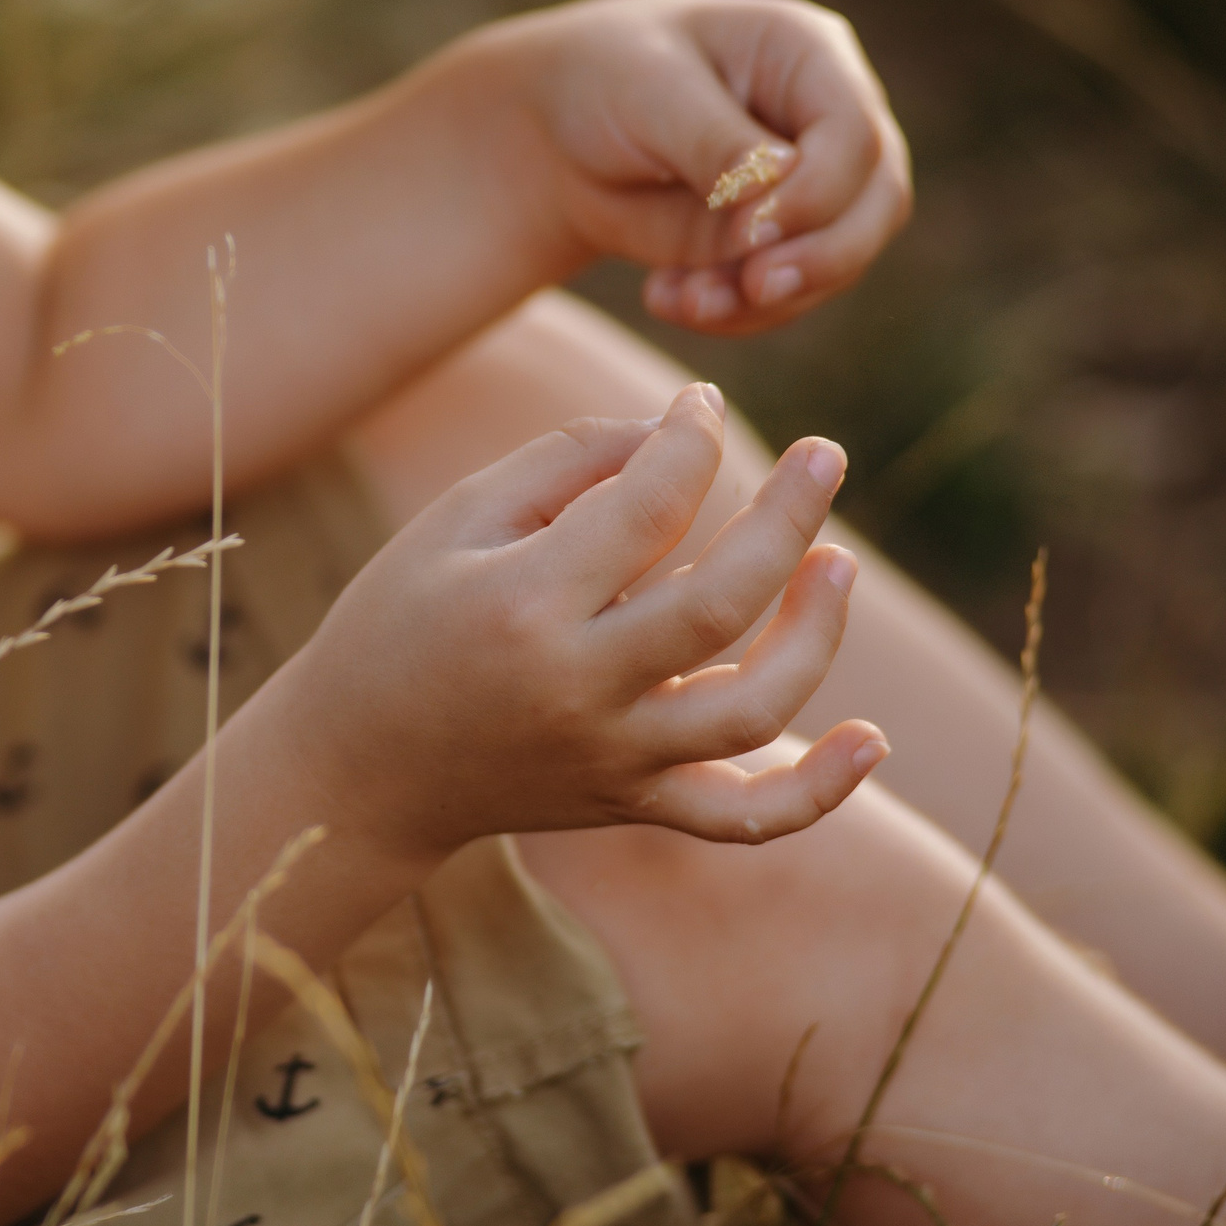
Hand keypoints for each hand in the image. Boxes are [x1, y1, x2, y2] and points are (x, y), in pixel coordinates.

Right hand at [282, 382, 887, 854]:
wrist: (355, 768)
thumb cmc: (400, 620)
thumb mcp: (455, 520)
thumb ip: (565, 463)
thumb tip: (675, 434)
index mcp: (524, 605)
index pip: (648, 507)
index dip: (692, 441)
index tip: (701, 407)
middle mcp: (576, 689)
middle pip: (721, 604)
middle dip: (789, 517)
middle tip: (827, 455)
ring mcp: (611, 758)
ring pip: (752, 709)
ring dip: (816, 633)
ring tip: (838, 562)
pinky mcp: (631, 804)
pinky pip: (743, 818)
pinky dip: (817, 792)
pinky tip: (870, 740)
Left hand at [465, 0, 913, 334]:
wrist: (559, 133)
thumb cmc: (603, 81)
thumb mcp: (646, 92)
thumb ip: (714, 139)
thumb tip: (778, 186)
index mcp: (806, 52)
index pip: (855, 132)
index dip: (820, 192)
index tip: (753, 233)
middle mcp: (827, 119)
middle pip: (877, 202)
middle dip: (821, 259)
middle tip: (752, 289)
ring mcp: (814, 186)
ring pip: (839, 261)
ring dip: (767, 297)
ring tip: (681, 299)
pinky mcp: (781, 243)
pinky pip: (787, 296)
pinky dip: (735, 312)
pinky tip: (665, 298)